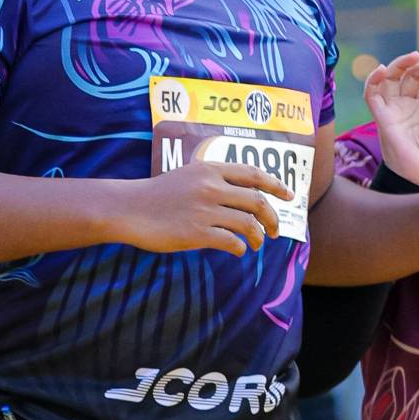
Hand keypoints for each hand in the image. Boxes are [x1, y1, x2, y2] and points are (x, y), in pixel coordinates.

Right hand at [110, 163, 282, 257]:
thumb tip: (242, 195)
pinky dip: (240, 247)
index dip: (277, 185)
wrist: (129, 208)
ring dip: (258, 236)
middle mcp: (212, 187)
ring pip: (249, 224)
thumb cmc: (156, 194)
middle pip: (258, 202)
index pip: (254, 175)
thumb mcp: (187, 176)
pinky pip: (231, 242)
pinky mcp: (197, 233)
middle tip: (275, 230)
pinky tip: (237, 250)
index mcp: (211, 170)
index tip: (290, 196)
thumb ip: (213, 180)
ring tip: (257, 244)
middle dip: (273, 218)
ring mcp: (205, 211)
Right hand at [360, 50, 418, 187]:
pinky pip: (371, 95)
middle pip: (413, 75)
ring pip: (391, 78)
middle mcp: (406, 104)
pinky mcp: (381, 116)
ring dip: (400, 64)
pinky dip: (372, 81)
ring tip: (416, 56)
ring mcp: (393, 109)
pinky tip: (381, 68)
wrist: (418, 176)